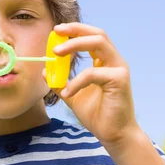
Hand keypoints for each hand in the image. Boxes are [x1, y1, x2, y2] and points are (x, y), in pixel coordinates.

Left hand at [44, 22, 140, 148]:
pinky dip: (76, 81)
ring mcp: (119, 69)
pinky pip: (92, 73)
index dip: (75, 30)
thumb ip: (61, 83)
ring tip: (56, 53)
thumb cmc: (97, 115)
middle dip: (76, 30)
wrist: (113, 135)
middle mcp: (114, 62)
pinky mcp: (119, 80)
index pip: (92, 37)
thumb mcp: (73, 96)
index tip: (56, 31)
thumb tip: (45, 71)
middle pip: (98, 34)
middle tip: (56, 32)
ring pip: (99, 44)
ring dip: (75, 45)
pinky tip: (67, 92)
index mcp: (105, 63)